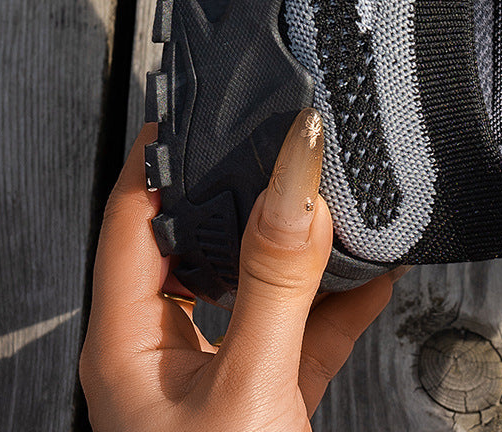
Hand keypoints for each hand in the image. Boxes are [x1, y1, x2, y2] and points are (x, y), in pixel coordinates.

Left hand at [80, 111, 393, 430]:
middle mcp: (163, 355)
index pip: (132, 217)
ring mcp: (215, 377)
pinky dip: (341, 299)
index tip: (196, 99)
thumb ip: (275, 281)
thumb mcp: (248, 383)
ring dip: (302, 245)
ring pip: (255, 282)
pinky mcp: (265, 401)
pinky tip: (376, 271)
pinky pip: (302, 330)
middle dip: (242, 186)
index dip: (159, 153)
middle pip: (198, 240)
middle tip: (276, 134)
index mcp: (126, 346)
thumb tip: (294, 182)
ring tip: (338, 197)